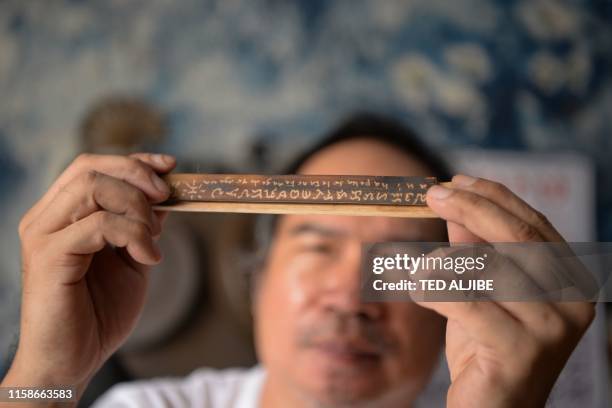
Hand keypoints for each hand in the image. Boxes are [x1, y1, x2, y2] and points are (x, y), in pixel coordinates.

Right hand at [2, 153, 175, 397]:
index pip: (92, 167)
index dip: (134, 161)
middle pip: (91, 167)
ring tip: (152, 239)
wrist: (73, 360)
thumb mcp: (131, 260)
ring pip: (92, 187)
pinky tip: (149, 257)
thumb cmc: (99, 313)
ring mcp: (43, 235)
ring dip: (136, 207)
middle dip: (138, 176)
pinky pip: (98, 223)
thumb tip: (162, 197)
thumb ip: (141, 227)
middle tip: (166, 198)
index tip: (170, 167)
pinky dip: (133, 233)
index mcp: (62, 215)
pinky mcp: (48, 256)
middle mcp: (46, 218)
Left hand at [420, 175, 594, 407]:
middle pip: (517, 236)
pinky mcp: (519, 351)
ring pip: (489, 268)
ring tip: (418, 266)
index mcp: (570, 281)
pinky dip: (431, 289)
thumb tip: (455, 204)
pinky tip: (413, 287)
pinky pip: (465, 302)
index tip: (455, 179)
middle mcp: (572, 302)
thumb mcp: (482, 288)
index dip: (492, 196)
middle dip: (470, 207)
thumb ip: (475, 247)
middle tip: (432, 193)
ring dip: (442, 259)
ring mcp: (551, 328)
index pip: (532, 224)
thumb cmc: (486, 346)